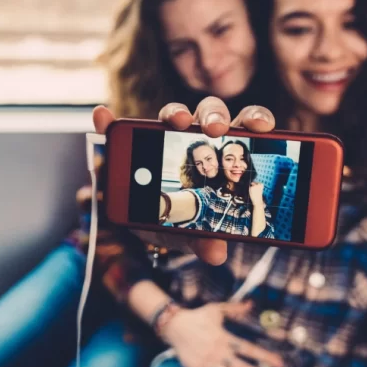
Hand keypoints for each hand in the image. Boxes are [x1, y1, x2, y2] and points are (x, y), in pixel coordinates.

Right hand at [93, 98, 274, 264]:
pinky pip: (118, 127)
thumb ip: (203, 239)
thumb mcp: (191, 232)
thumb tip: (217, 253)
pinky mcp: (129, 141)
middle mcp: (195, 137)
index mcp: (222, 154)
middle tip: (216, 129)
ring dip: (175, 113)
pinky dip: (110, 121)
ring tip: (177, 121)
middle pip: (210, 113)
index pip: (244, 126)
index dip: (255, 120)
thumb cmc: (177, 220)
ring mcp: (162, 136)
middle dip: (215, 116)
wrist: (141, 221)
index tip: (262, 127)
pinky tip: (103, 116)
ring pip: (173, 114)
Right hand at [160, 301, 284, 366]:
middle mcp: (219, 352)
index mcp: (225, 338)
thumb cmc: (197, 317)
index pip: (249, 349)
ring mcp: (208, 363)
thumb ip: (234, 309)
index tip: (280, 364)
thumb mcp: (216, 309)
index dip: (265, 356)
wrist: (173, 325)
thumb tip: (251, 304)